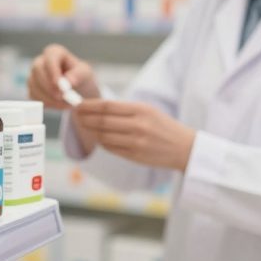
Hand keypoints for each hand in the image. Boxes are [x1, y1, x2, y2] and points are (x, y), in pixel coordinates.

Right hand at [28, 44, 100, 110]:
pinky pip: (33, 96)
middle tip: (62, 97)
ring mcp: (34, 75)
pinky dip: (46, 103)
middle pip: (37, 70)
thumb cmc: (81, 77)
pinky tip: (58, 105)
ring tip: (66, 104)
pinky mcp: (32, 89)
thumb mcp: (85, 74)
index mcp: (54, 52)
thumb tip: (67, 81)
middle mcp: (41, 61)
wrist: (78, 90)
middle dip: (49, 86)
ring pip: (34, 85)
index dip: (53, 71)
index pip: (50, 57)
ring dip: (49, 97)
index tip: (59, 85)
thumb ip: (77, 75)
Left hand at [73, 99, 196, 171]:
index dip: (89, 106)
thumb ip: (125, 110)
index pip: (107, 106)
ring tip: (85, 126)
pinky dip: (102, 143)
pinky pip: (111, 148)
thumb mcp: (148, 111)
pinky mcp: (135, 156)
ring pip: (104, 136)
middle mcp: (138, 125)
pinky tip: (99, 138)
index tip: (78, 104)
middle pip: (102, 121)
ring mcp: (136, 142)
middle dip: (85, 118)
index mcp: (141, 110)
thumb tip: (97, 108)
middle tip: (76, 115)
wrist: (184, 147)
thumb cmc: (163, 126)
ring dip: (91, 131)